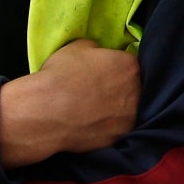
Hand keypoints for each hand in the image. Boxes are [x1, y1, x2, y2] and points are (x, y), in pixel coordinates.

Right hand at [0, 38, 139, 169]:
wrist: (46, 113)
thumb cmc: (60, 75)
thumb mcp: (79, 47)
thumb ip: (98, 50)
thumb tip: (100, 56)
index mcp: (130, 65)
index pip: (132, 64)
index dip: (119, 67)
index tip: (107, 72)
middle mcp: (137, 91)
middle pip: (135, 87)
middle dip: (122, 87)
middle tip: (102, 91)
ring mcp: (130, 116)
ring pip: (129, 109)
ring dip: (118, 108)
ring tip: (97, 109)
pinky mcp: (120, 136)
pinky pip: (118, 128)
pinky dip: (109, 126)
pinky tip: (94, 123)